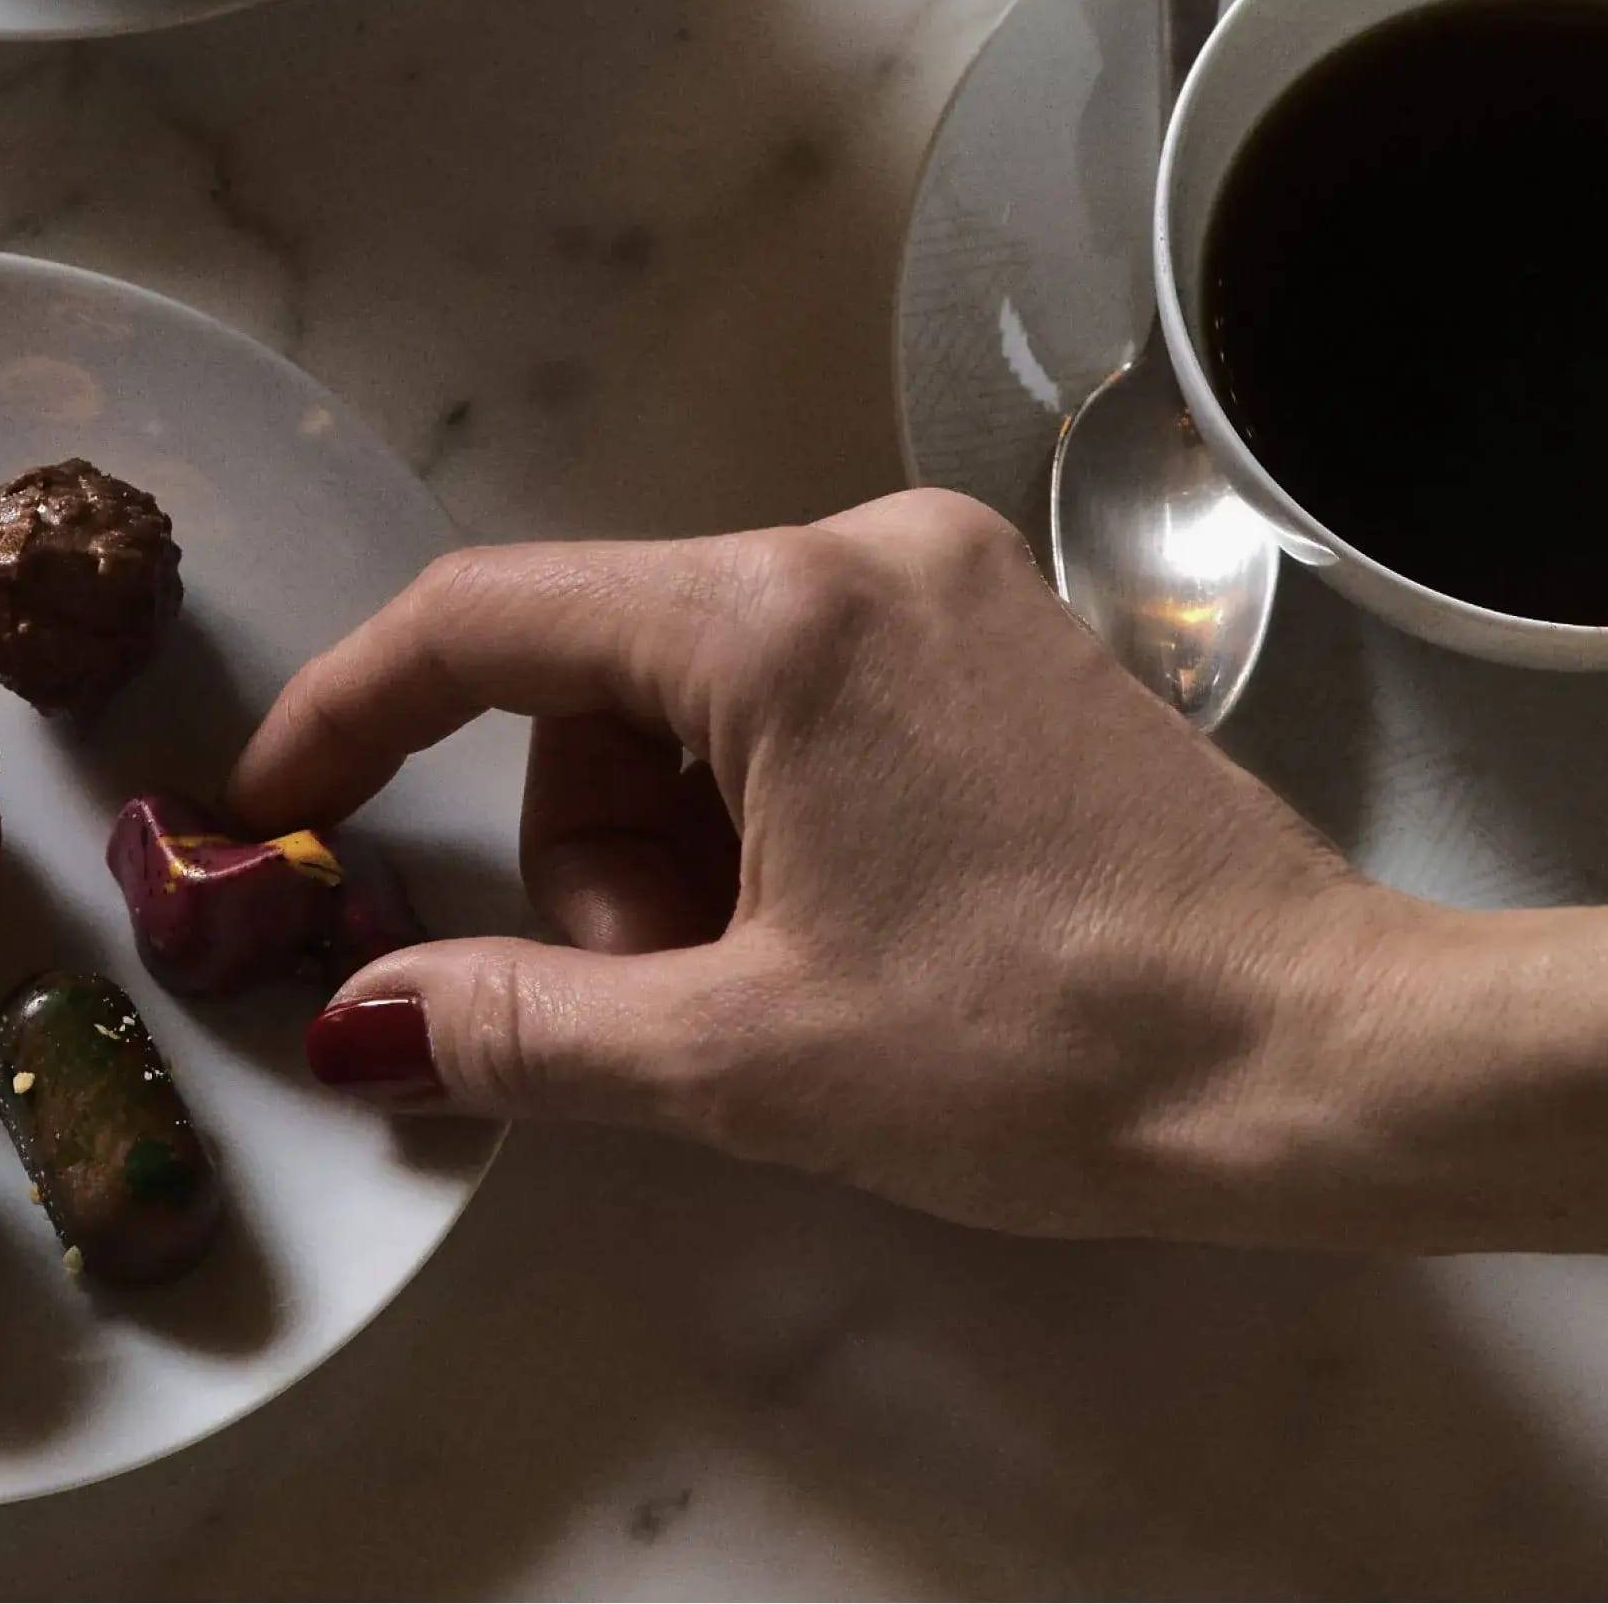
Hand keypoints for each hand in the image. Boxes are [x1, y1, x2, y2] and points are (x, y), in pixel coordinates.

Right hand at [229, 490, 1566, 1245]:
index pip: (487, 620)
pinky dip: (771, 821)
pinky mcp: (1008, 639)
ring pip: (701, 702)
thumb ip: (525, 1024)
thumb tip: (359, 1019)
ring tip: (787, 989)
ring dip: (685, 853)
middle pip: (602, 680)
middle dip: (594, 853)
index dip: (353, 715)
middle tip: (677, 1004)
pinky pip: (807, 704)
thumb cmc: (1045, 1050)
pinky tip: (852, 936)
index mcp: (780, 617)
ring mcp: (948, 582)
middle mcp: (859, 547)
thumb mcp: (747, 1058)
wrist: (1329, 1058)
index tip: (277, 808)